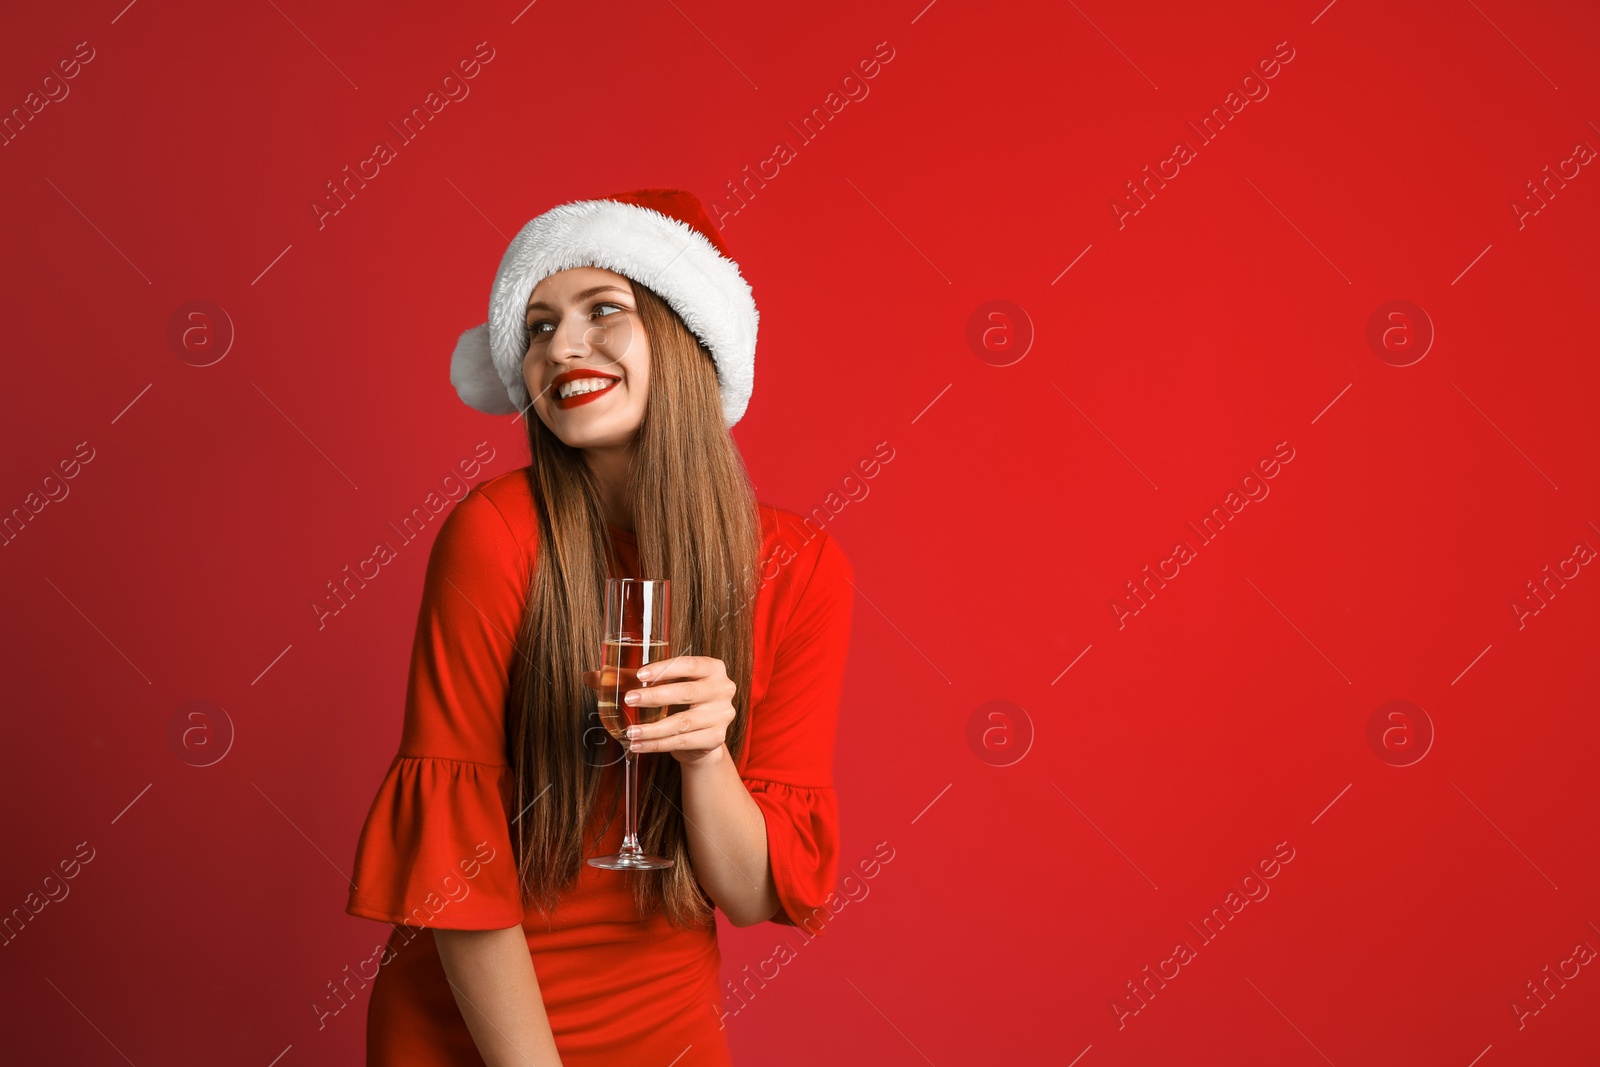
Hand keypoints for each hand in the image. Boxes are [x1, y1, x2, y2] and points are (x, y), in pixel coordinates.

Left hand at [582, 654, 735, 765]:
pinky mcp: (715, 739)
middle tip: (628, 700)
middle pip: (686, 692)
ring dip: (653, 728)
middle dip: (654, 697)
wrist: (703, 734)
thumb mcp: (663, 685)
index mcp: (713, 668)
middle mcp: (722, 689)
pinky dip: (657, 745)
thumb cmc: (680, 702)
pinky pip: (682, 742)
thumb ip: (628, 678)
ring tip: (629, 731)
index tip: (639, 676)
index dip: (665, 669)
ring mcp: (721, 715)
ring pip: (682, 723)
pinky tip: (638, 745)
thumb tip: (590, 676)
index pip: (690, 664)